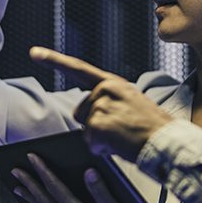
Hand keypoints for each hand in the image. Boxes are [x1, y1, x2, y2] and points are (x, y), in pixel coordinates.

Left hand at [30, 47, 173, 160]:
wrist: (167, 141)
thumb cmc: (153, 127)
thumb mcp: (132, 102)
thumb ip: (110, 100)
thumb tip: (89, 114)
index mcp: (113, 83)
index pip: (79, 68)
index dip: (54, 60)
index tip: (34, 52)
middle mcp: (105, 90)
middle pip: (81, 112)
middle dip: (94, 125)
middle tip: (120, 130)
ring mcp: (100, 106)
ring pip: (85, 129)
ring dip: (100, 138)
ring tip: (123, 137)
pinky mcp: (98, 126)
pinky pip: (90, 143)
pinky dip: (102, 150)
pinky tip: (119, 146)